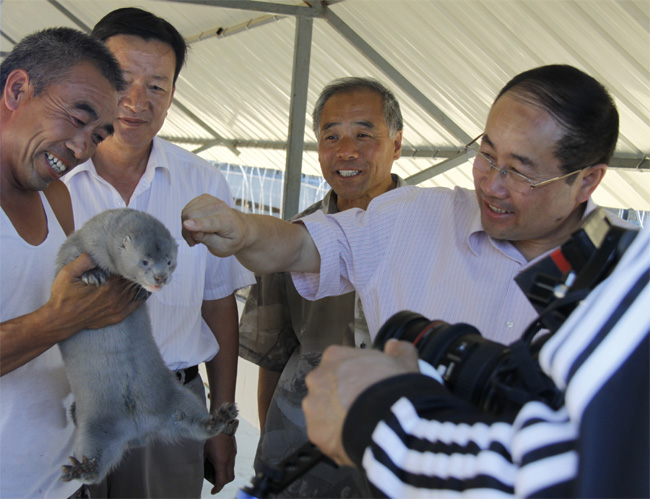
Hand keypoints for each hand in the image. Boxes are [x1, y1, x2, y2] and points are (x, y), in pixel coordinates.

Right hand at [48, 253, 141, 335]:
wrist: (60, 321)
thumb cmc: (63, 297)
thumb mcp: (68, 273)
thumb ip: (83, 260)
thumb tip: (95, 252)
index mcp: (108, 284)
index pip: (125, 269)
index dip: (126, 263)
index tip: (125, 257)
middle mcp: (116, 296)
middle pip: (132, 280)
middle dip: (132, 272)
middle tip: (134, 264)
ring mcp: (119, 308)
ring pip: (136, 291)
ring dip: (137, 283)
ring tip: (139, 274)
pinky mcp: (118, 316)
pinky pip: (136, 305)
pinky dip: (141, 296)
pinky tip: (143, 290)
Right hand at [181, 194, 248, 256]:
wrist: (240, 228)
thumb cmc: (231, 240)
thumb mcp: (222, 248)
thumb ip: (208, 240)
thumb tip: (192, 230)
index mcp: (228, 222)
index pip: (211, 222)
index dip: (198, 224)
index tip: (186, 225)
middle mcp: (220, 207)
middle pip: (192, 216)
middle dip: (187, 231)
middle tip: (194, 242)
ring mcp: (212, 200)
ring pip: (186, 212)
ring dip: (187, 227)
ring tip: (197, 236)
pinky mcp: (204, 198)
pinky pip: (187, 209)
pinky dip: (187, 220)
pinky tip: (196, 227)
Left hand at [204, 432, 236, 493]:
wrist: (221, 422)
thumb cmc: (210, 436)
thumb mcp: (204, 450)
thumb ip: (204, 461)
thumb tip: (201, 467)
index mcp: (221, 461)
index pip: (222, 481)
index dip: (217, 488)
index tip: (212, 491)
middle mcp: (229, 459)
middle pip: (230, 478)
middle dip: (223, 483)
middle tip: (215, 483)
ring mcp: (233, 454)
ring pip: (232, 470)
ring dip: (225, 474)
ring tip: (216, 471)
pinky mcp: (234, 449)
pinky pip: (232, 462)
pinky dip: (227, 465)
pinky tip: (219, 460)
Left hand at [303, 340, 418, 465]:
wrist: (388, 422)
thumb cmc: (393, 390)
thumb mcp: (404, 363)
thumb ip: (398, 350)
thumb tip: (395, 346)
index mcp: (334, 356)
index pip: (338, 364)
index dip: (353, 376)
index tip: (364, 386)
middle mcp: (317, 378)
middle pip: (326, 387)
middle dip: (339, 396)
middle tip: (360, 406)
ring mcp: (313, 405)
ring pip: (321, 412)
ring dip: (335, 417)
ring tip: (357, 425)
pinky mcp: (315, 430)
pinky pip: (324, 434)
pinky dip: (335, 437)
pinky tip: (352, 438)